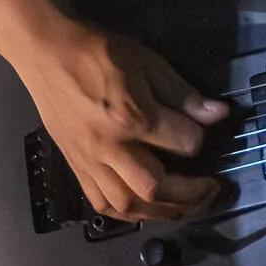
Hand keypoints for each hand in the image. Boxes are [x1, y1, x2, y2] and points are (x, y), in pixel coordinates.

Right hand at [17, 25, 230, 221]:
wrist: (46, 52)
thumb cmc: (98, 52)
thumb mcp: (149, 63)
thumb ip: (184, 94)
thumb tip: (218, 114)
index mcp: (132, 116)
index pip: (184, 143)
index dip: (201, 140)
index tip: (205, 132)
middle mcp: (110, 147)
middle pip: (155, 189)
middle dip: (190, 195)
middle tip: (211, 190)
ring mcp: (89, 161)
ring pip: (128, 204)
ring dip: (162, 212)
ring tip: (185, 206)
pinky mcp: (75, 166)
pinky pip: (101, 203)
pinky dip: (127, 213)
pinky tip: (145, 209)